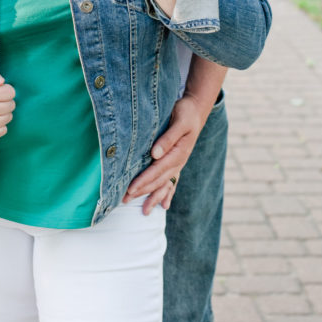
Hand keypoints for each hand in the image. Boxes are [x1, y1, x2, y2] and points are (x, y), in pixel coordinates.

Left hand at [123, 94, 210, 213]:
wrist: (196, 110)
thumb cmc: (186, 113)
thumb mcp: (179, 121)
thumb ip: (168, 138)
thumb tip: (155, 153)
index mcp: (178, 152)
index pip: (157, 170)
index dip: (143, 180)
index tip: (130, 189)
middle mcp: (179, 161)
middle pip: (159, 180)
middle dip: (143, 191)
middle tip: (125, 200)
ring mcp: (179, 163)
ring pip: (164, 183)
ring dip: (154, 197)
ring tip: (145, 211)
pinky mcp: (177, 161)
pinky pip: (172, 180)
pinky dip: (167, 193)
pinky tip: (164, 205)